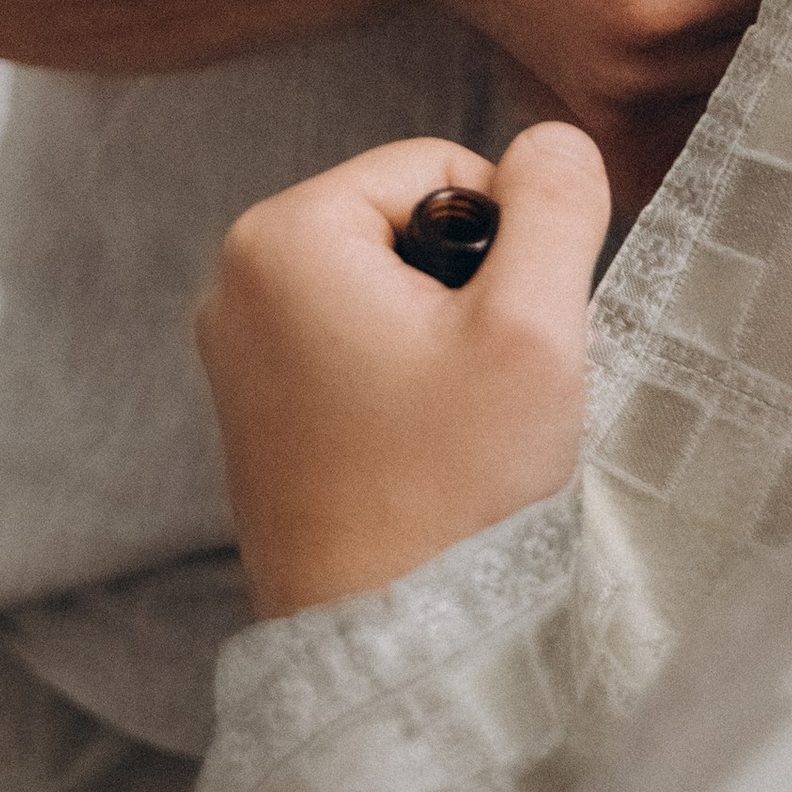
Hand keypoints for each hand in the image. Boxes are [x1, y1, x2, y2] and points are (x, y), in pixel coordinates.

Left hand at [197, 123, 608, 615]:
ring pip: (391, 289)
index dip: (506, 238)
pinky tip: (427, 453)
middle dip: (471, 290)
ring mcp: (236, 352)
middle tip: (485, 388)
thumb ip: (556, 204)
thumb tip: (551, 141)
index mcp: (281, 236)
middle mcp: (234, 281)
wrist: (390, 649)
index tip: (506, 336)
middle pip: (409, 224)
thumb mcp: (536, 326)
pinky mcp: (256, 412)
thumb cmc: (454, 492)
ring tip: (459, 426)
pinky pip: (357, 348)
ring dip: (448, 339)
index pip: (441, 165)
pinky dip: (409, 383)